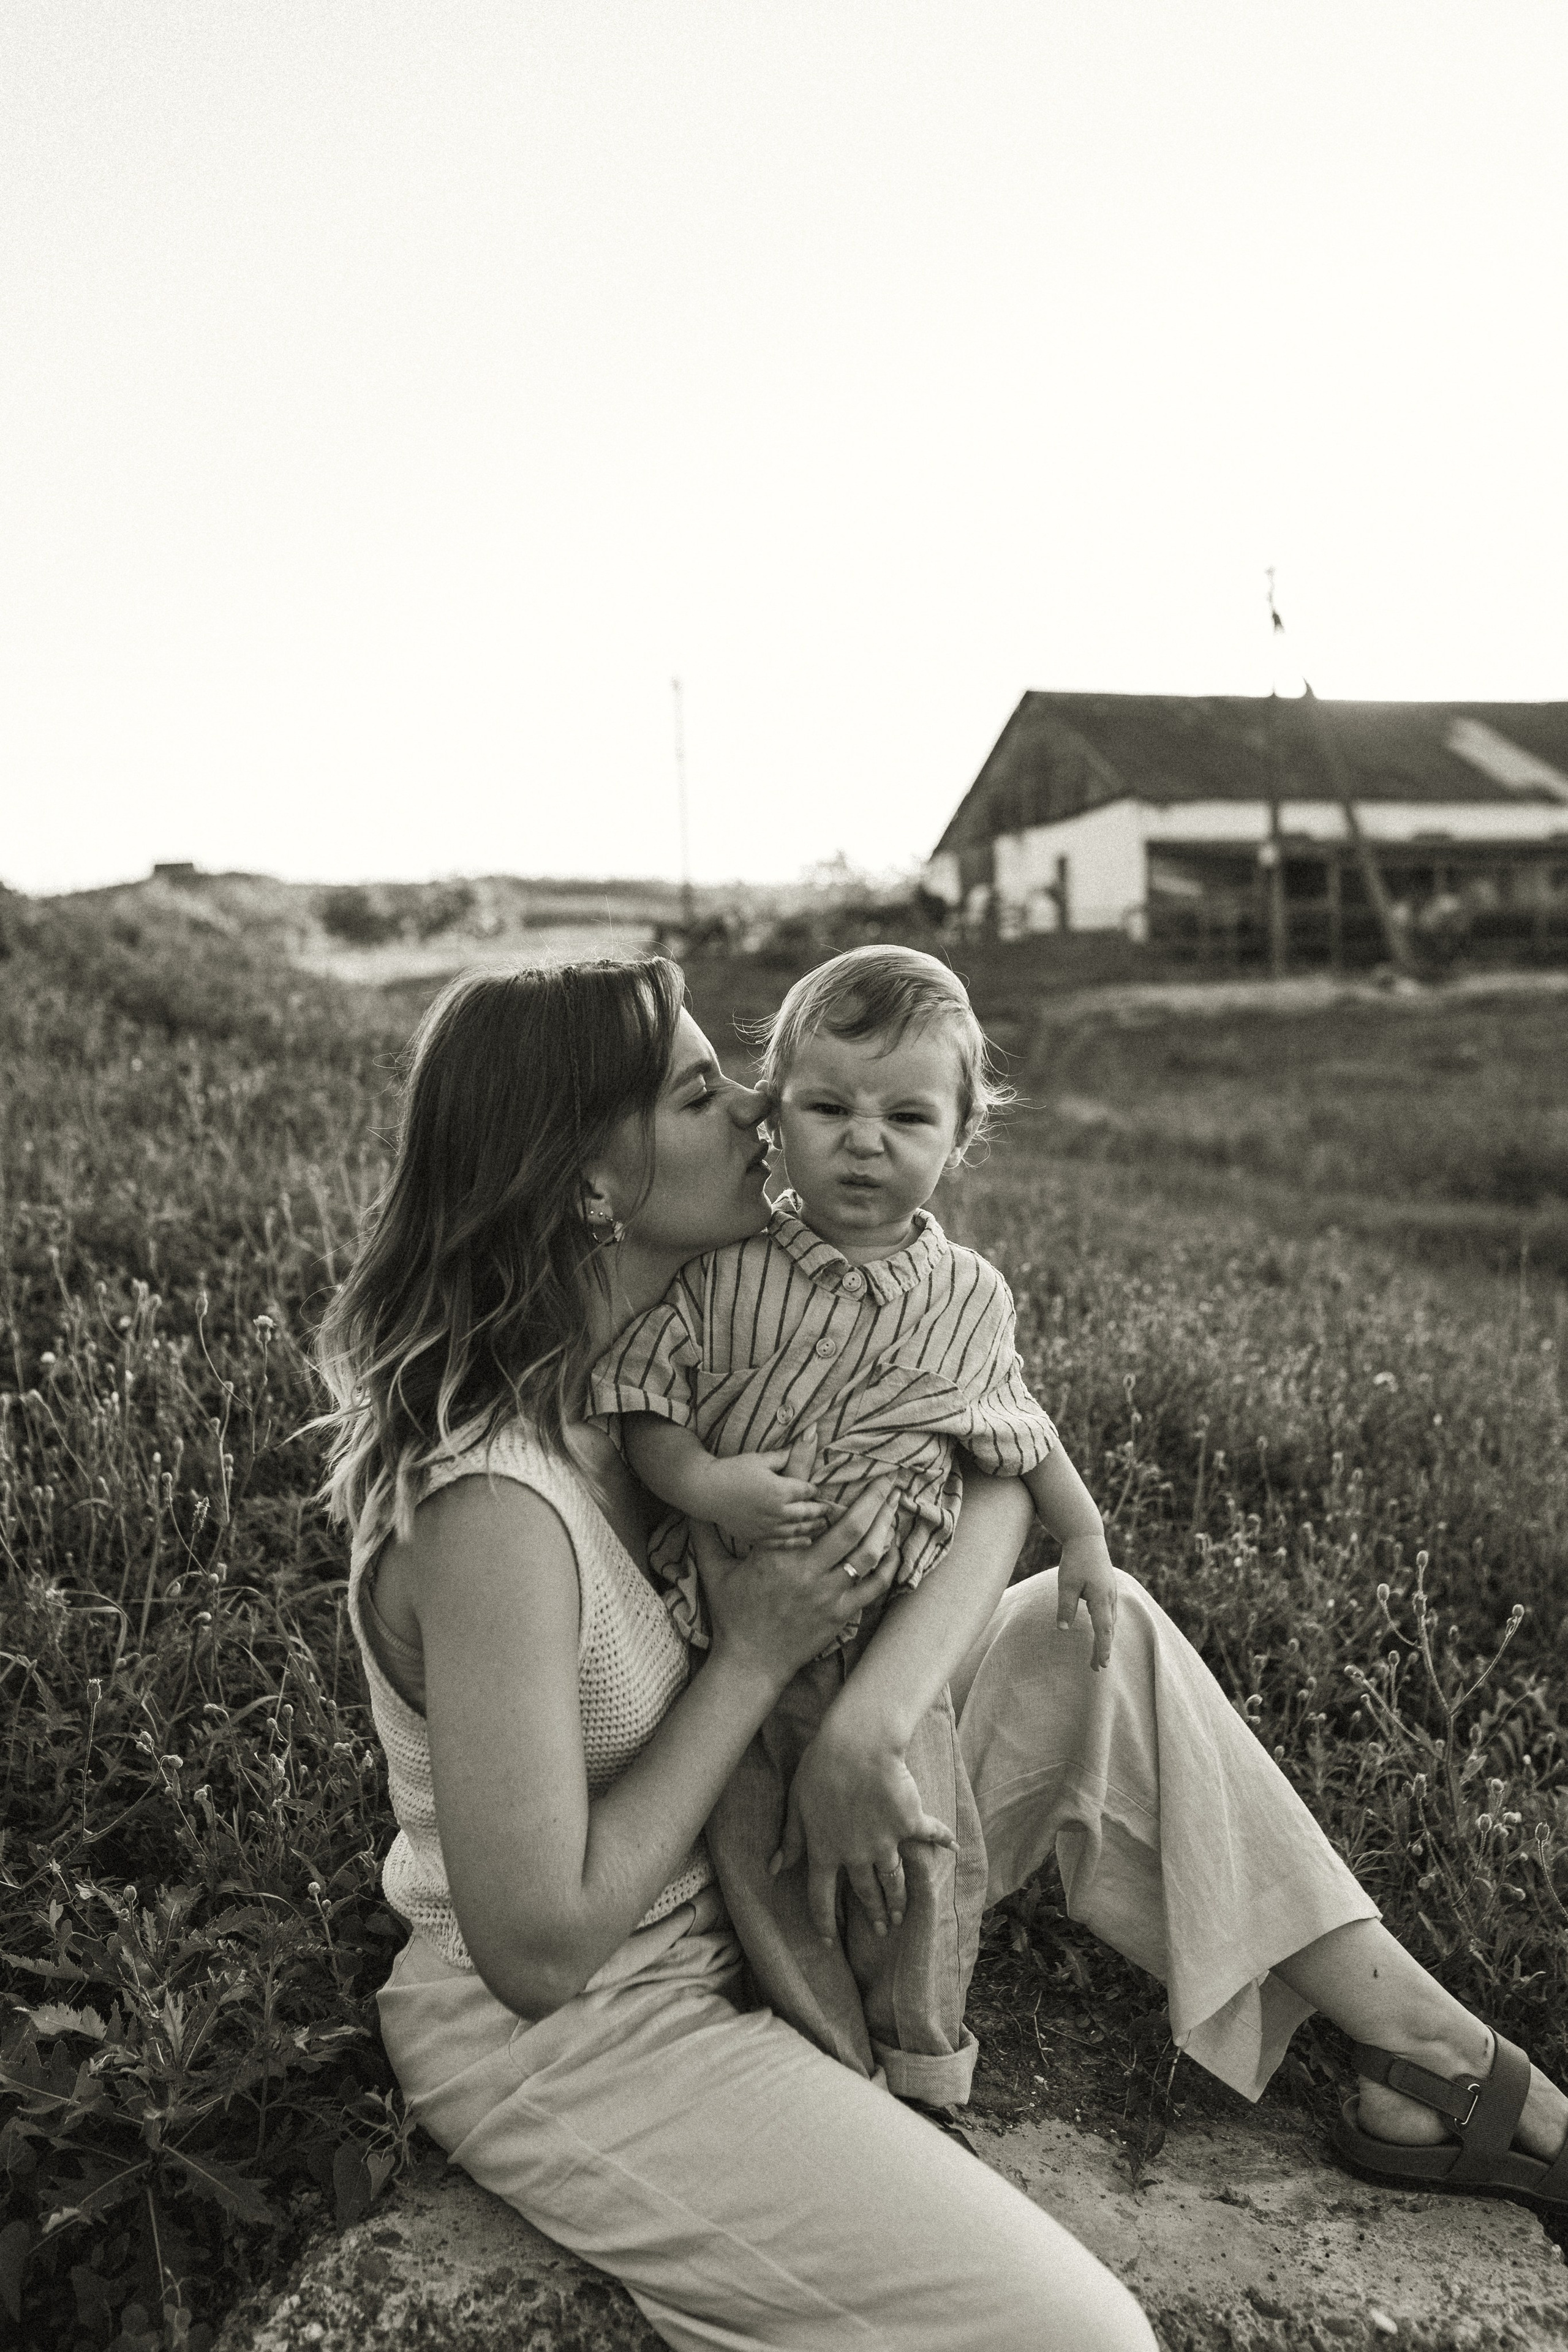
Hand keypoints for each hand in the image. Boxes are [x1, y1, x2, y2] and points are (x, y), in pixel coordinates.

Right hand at [692, 1464, 900, 1689]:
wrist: (750, 1663)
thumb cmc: (732, 1615)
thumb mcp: (715, 1571)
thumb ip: (705, 1535)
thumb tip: (691, 1507)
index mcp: (777, 1556)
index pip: (799, 1506)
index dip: (809, 1470)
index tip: (821, 1441)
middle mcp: (807, 1574)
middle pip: (850, 1528)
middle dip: (874, 1499)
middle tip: (890, 1477)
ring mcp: (828, 1596)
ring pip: (867, 1555)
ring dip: (885, 1527)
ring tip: (896, 1505)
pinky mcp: (841, 1615)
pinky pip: (873, 1587)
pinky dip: (887, 1566)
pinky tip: (894, 1548)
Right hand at [699, 1450, 830, 1548]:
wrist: (706, 1491)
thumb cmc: (733, 1470)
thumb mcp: (761, 1459)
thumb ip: (785, 1455)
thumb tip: (808, 1439)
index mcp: (781, 1490)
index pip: (807, 1491)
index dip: (815, 1490)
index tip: (820, 1491)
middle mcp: (778, 1512)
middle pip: (807, 1513)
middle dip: (820, 1511)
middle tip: (829, 1510)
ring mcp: (768, 1528)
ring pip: (798, 1530)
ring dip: (813, 1528)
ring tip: (823, 1525)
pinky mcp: (758, 1538)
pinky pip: (783, 1544)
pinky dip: (797, 1543)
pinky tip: (806, 1541)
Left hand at [771, 1733, 956, 1943]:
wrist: (859, 1745)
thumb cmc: (821, 1767)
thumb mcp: (797, 1802)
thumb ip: (791, 1838)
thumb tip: (775, 1868)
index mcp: (825, 1850)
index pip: (821, 1896)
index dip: (823, 1922)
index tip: (828, 1941)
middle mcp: (856, 1854)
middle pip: (865, 1892)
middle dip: (872, 1913)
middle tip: (881, 1929)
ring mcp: (886, 1841)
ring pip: (894, 1879)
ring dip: (898, 1898)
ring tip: (901, 1914)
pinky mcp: (909, 1823)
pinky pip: (930, 1835)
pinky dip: (944, 1841)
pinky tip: (955, 1848)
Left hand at [1056, 1533, 1116, 1669]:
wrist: (1087, 1537)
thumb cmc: (1075, 1560)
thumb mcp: (1066, 1584)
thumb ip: (1065, 1607)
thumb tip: (1064, 1629)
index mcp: (1101, 1599)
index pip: (1104, 1630)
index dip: (1102, 1648)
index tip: (1101, 1664)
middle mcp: (1110, 1598)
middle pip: (1108, 1630)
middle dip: (1103, 1649)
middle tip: (1096, 1668)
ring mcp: (1111, 1593)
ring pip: (1110, 1622)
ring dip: (1105, 1639)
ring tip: (1097, 1656)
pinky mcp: (1108, 1590)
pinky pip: (1109, 1614)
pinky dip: (1106, 1627)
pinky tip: (1101, 1632)